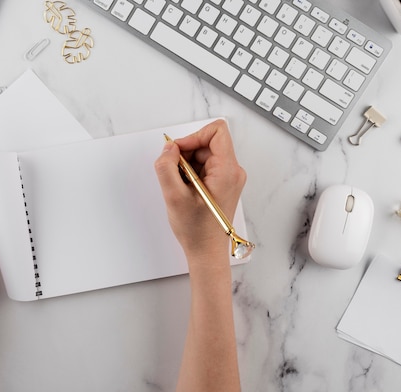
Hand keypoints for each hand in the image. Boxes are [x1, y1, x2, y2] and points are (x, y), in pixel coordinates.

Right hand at [154, 120, 245, 260]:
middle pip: (207, 143)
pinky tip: (184, 190)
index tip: (178, 152)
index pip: (216, 131)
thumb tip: (169, 148)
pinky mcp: (223, 184)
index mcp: (227, 171)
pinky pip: (204, 167)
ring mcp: (229, 178)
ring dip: (186, 165)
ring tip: (180, 187)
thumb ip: (167, 167)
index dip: (193, 136)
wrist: (206, 252)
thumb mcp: (174, 196)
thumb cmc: (197, 231)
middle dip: (186, 154)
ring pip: (204, 155)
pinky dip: (190, 173)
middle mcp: (233, 171)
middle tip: (174, 174)